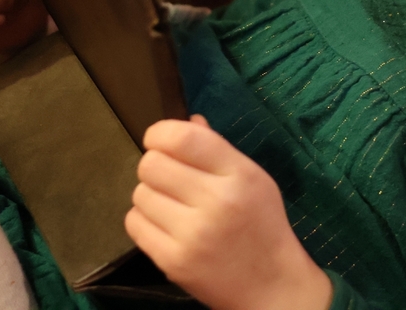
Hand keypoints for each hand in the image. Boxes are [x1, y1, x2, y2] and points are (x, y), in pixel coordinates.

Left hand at [126, 116, 332, 309]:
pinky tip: (165, 225)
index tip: (160, 140)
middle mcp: (215, 202)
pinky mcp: (173, 262)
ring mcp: (192, 235)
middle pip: (151, 164)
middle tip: (171, 178)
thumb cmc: (262, 224)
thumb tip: (188, 121)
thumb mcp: (254, 179)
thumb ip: (218, 148)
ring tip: (173, 206)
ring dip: (151, 195)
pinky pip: (134, 223)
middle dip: (155, 166)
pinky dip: (144, 220)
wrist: (271, 286)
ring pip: (140, 193)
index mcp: (239, 175)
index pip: (182, 138)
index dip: (160, 133)